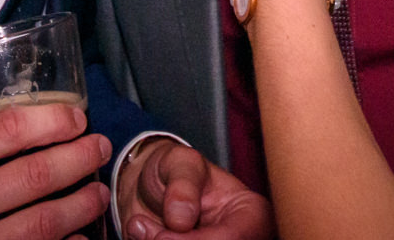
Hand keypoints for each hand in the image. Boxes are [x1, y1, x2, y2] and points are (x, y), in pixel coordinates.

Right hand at [0, 101, 110, 238]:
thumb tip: (46, 125)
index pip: (9, 130)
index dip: (53, 120)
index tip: (78, 118)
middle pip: (36, 176)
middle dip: (80, 158)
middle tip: (100, 147)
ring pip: (44, 223)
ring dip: (82, 205)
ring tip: (98, 192)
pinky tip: (80, 236)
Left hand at [117, 138, 272, 238]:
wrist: (153, 189)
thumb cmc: (175, 173)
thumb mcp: (179, 161)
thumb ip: (183, 183)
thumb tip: (181, 219)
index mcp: (252, 215)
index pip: (229, 239)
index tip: (160, 235)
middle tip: (141, 226)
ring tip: (141, 227)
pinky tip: (145, 236)